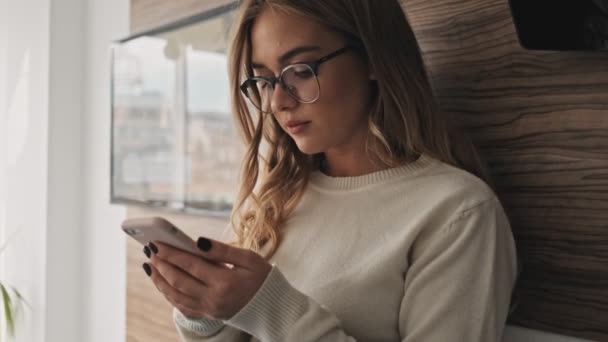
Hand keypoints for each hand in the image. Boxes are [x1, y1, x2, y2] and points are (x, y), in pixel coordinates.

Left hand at [143, 237, 271, 320]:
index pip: (191, 265)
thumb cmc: (263, 279)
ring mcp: (209, 309)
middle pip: (179, 281)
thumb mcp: (249, 259)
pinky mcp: (208, 315)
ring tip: (150, 265)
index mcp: (225, 282)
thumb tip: (198, 242)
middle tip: (149, 250)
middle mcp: (213, 298)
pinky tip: (162, 282)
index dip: (172, 253)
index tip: (157, 242)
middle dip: (162, 265)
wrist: (273, 308)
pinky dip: (169, 293)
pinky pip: (182, 306)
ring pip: (176, 296)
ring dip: (160, 280)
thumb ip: (223, 250)